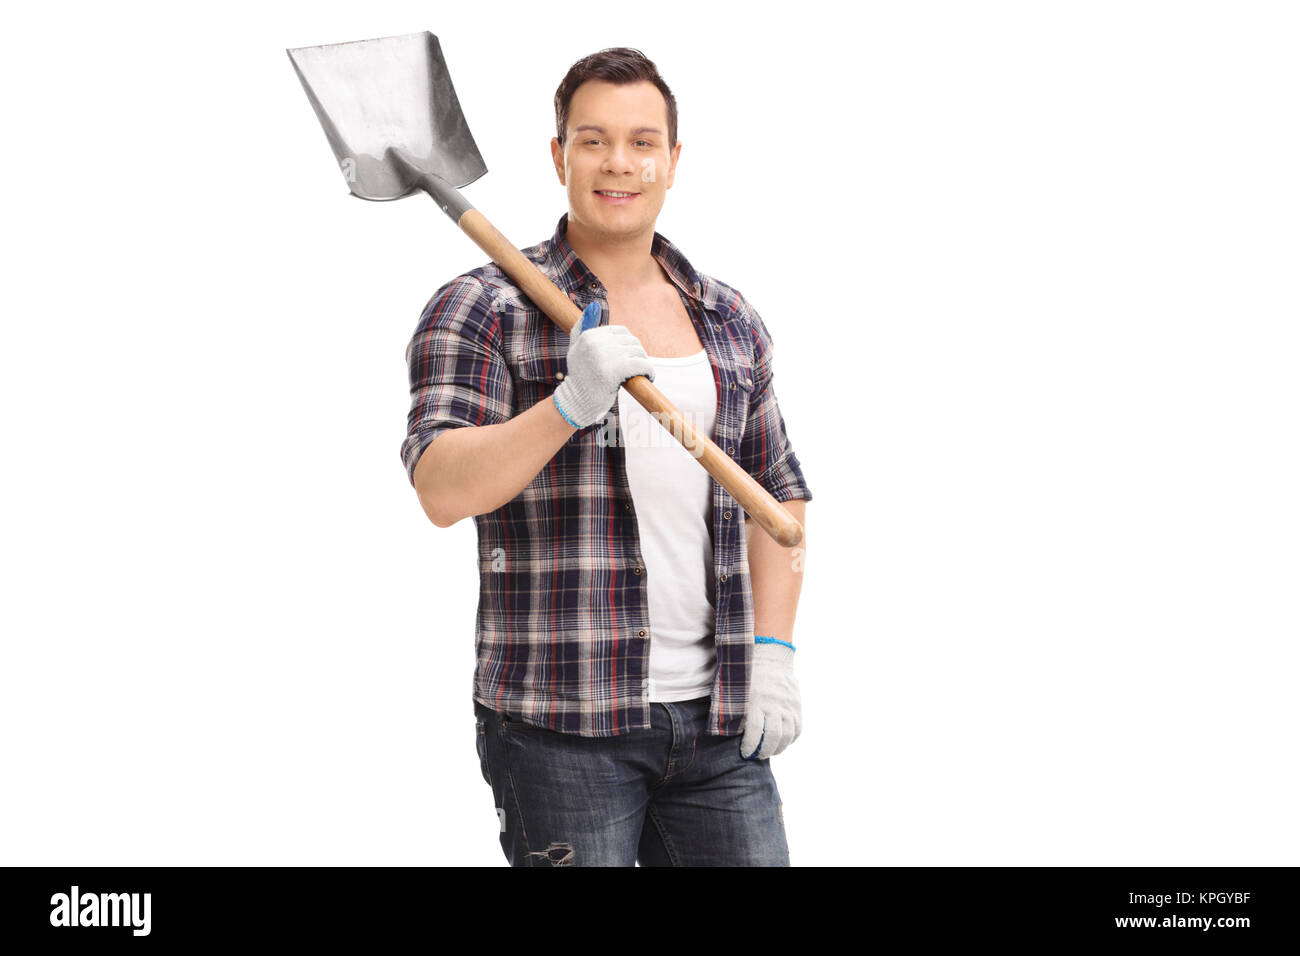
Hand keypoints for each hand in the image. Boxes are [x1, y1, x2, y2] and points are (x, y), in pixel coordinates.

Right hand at [552, 301, 654, 427]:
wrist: (577, 402)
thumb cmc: (580, 376)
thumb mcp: (575, 348)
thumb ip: (582, 327)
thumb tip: (594, 306)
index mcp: (589, 335)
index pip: (621, 331)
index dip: (629, 345)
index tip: (630, 357)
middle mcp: (596, 343)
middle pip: (632, 341)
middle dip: (638, 354)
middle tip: (637, 368)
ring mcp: (605, 356)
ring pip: (638, 352)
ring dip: (644, 363)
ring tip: (642, 373)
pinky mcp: (615, 371)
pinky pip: (642, 364)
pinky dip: (649, 370)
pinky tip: (650, 377)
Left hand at [740, 640, 801, 759]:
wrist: (770, 656)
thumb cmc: (746, 674)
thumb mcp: (735, 689)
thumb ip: (732, 709)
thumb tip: (724, 731)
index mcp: (756, 700)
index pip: (755, 731)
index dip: (749, 746)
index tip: (744, 752)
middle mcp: (774, 704)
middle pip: (773, 736)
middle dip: (763, 751)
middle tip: (756, 756)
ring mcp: (787, 705)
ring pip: (787, 735)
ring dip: (778, 748)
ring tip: (768, 752)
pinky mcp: (796, 705)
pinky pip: (797, 728)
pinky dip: (790, 739)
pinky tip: (781, 743)